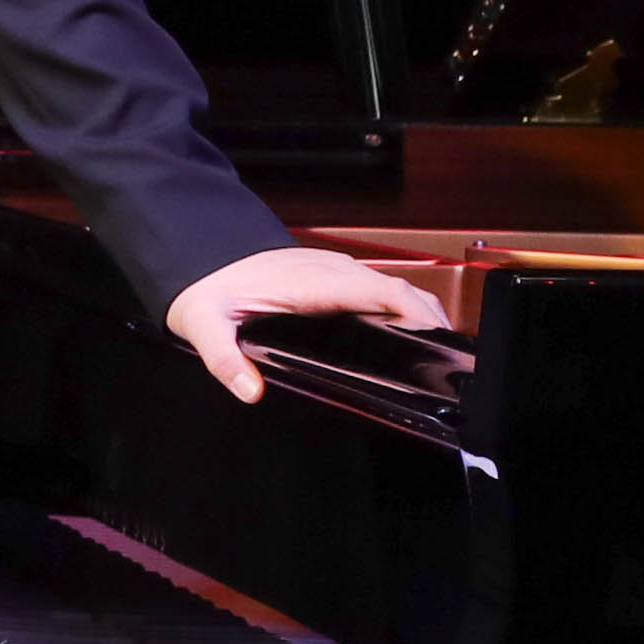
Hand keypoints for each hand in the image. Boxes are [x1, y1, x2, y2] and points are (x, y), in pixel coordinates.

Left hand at [162, 245, 452, 401]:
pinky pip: (372, 284)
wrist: (192, 254)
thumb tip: (251, 390)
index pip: (374, 288)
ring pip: (386, 283)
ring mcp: (327, 268)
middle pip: (393, 286)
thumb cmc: (203, 289)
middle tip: (451, 355)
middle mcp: (323, 270)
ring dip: (417, 308)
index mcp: (305, 282)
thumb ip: (224, 359)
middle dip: (428, 315)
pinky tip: (406, 328)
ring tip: (440, 347)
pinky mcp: (325, 272)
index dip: (411, 309)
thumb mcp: (203, 326)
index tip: (436, 335)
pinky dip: (398, 302)